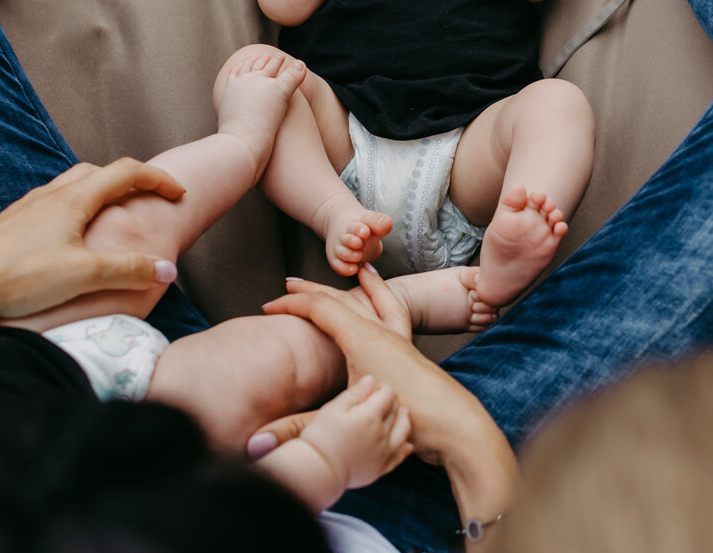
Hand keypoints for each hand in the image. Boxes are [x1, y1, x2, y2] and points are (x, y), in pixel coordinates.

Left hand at [0, 159, 183, 328]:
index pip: (126, 172)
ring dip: (98, 194)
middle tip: (147, 202)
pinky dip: (74, 210)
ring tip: (112, 219)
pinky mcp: (11, 225)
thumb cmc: (17, 278)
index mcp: (73, 200)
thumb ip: (128, 270)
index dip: (158, 179)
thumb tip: (167, 269)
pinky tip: (69, 240)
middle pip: (98, 173)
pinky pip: (51, 205)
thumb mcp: (82, 275)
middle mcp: (50, 195)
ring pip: (71, 187)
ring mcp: (27, 208)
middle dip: (129, 182)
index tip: (179, 194)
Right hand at [263, 266, 486, 465]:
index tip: (266, 308)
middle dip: (313, 290)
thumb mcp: (345, 419)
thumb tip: (257, 441)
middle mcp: (380, 331)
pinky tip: (382, 292)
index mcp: (362, 337)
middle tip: (289, 283)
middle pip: (341, 298)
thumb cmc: (407, 419)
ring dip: (352, 287)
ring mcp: (398, 339)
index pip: (319, 308)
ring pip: (369, 301)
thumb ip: (298, 428)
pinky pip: (392, 311)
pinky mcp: (409, 351)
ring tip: (350, 270)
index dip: (290, 305)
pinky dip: (383, 296)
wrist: (455, 427)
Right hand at [296, 375, 413, 488]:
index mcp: (370, 416)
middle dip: (393, 402)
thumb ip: (354, 393)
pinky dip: (405, 449)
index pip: (387, 396)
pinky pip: (398, 458)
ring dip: (404, 421)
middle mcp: (382, 434)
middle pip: (396, 412)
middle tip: (388, 398)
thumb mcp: (333, 409)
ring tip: (404, 414)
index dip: (385, 388)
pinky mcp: (380, 469)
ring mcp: (383, 453)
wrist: (318, 470)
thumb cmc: (321, 436)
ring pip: (403, 433)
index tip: (379, 386)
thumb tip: (371, 380)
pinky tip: (408, 445)